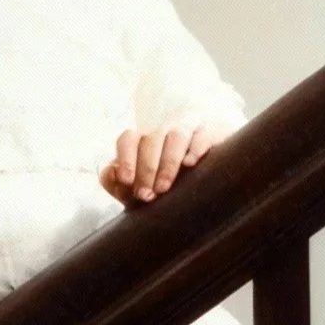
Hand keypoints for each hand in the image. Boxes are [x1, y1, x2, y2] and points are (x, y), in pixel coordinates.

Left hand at [101, 123, 230, 204]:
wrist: (209, 182)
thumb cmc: (166, 186)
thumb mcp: (140, 189)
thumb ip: (117, 184)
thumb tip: (111, 173)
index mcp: (143, 142)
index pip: (128, 139)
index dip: (125, 159)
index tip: (127, 181)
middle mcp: (164, 132)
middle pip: (151, 139)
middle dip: (147, 169)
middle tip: (146, 195)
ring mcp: (189, 129)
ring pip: (176, 135)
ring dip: (168, 162)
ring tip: (164, 187)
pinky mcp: (213, 132)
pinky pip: (204, 134)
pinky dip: (196, 148)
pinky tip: (190, 164)